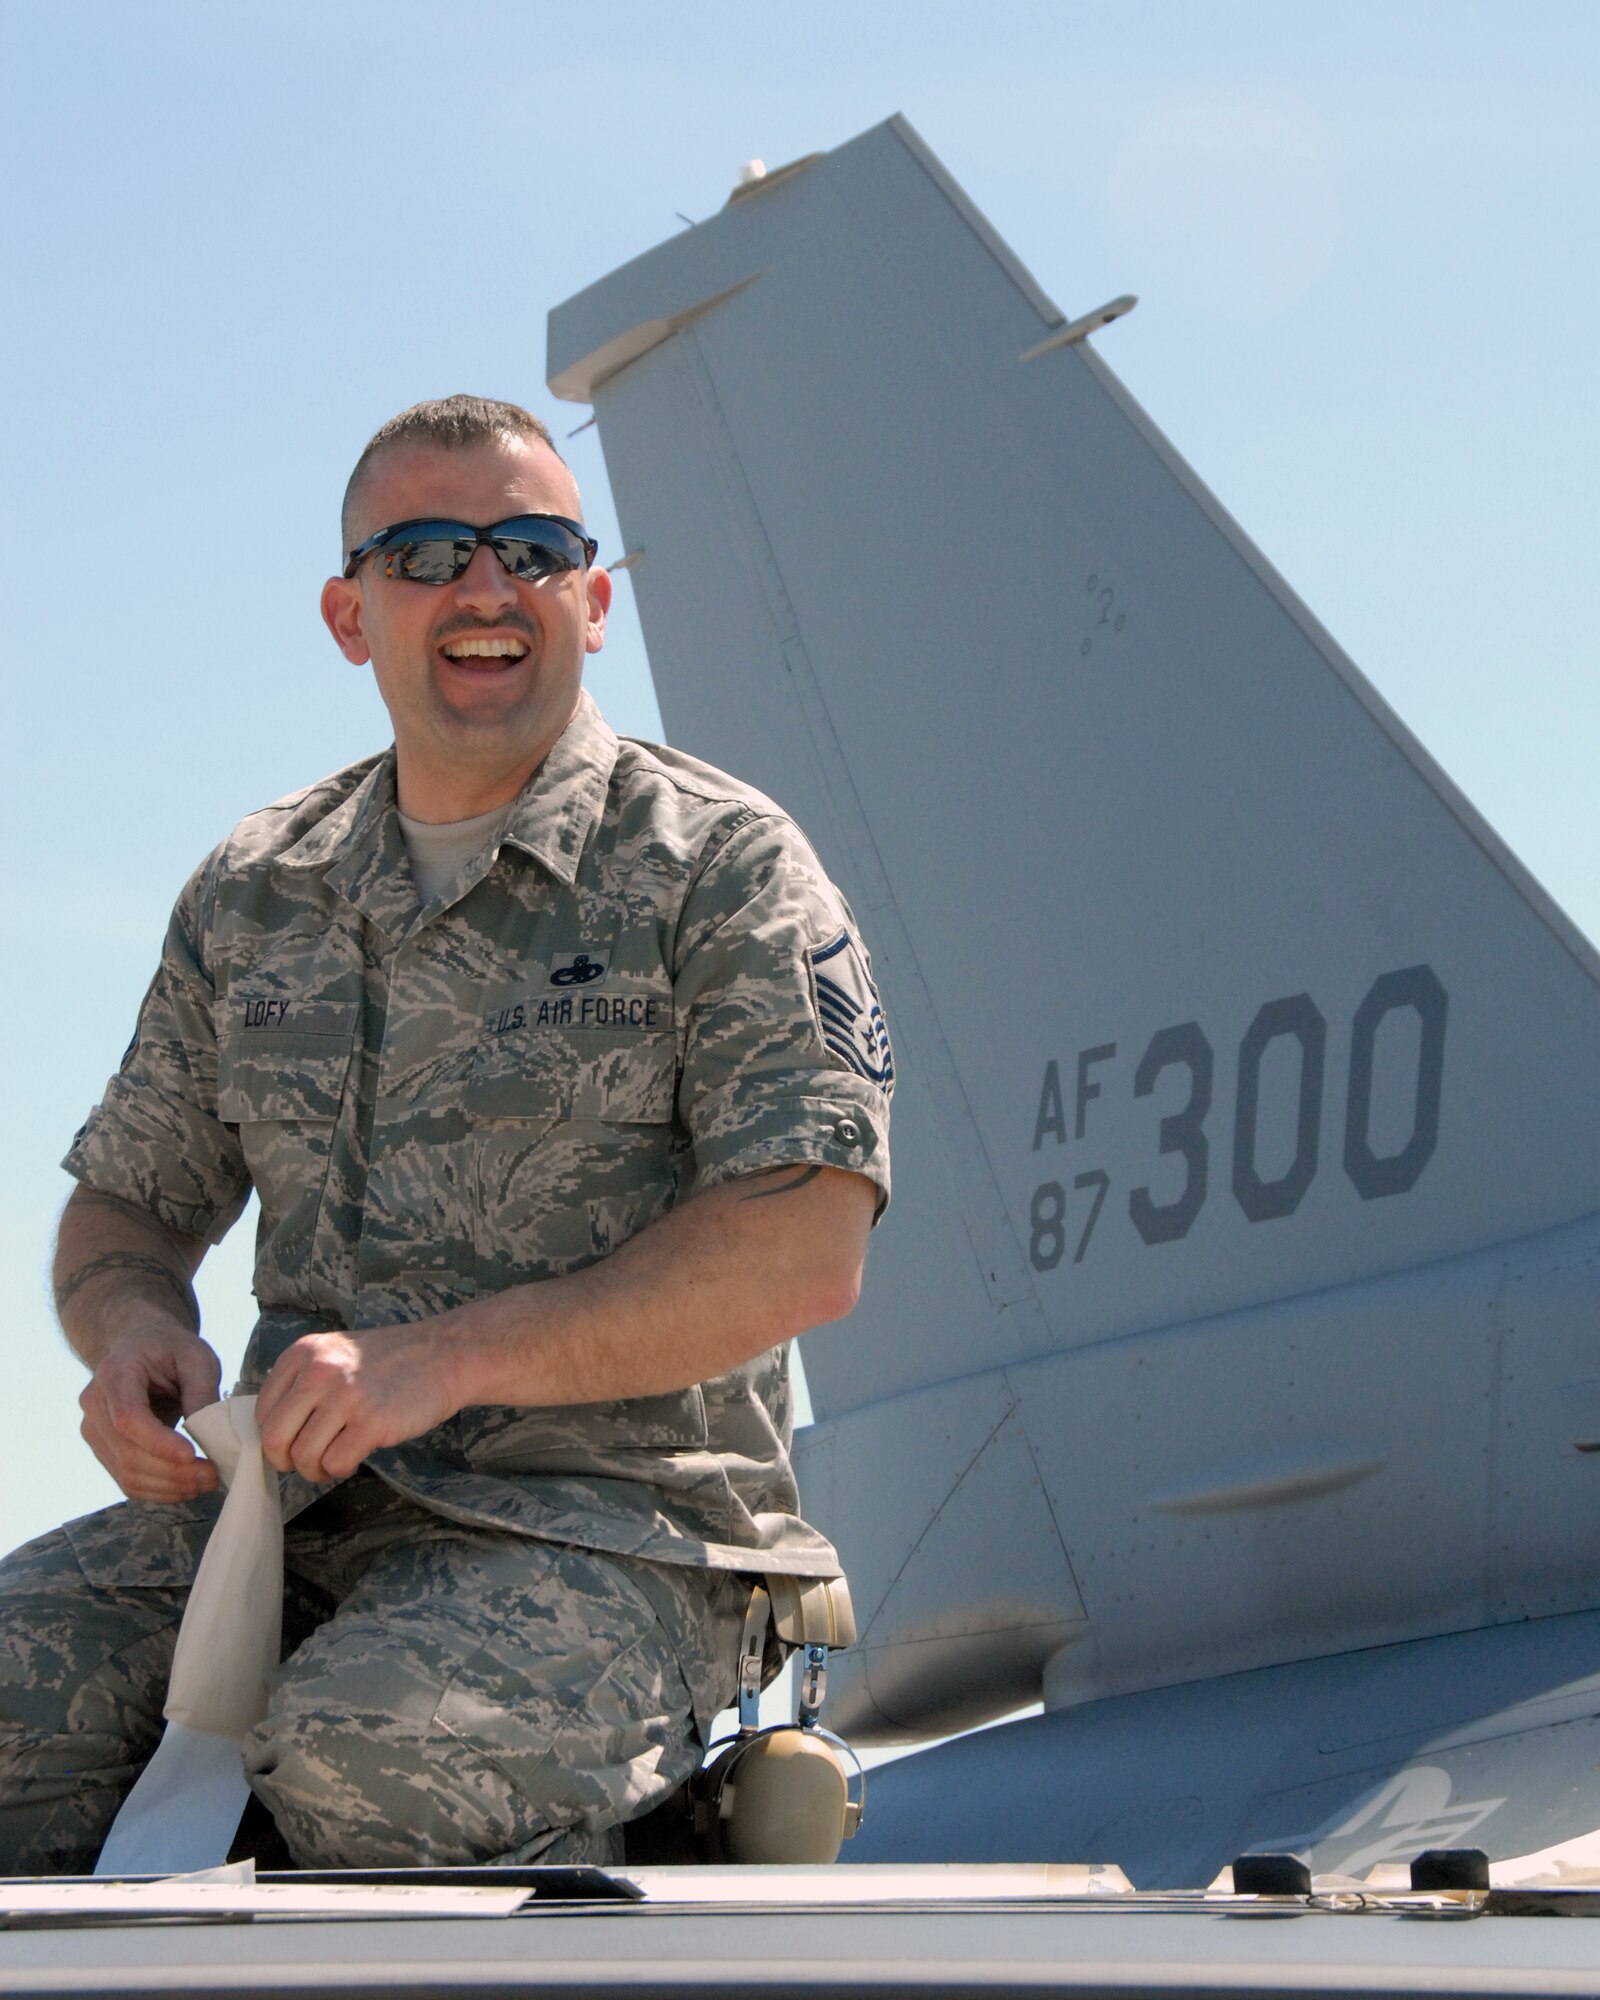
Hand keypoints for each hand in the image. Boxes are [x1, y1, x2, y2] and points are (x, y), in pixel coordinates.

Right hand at [79, 1322, 222, 1501]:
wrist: (140, 1347)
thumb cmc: (171, 1349)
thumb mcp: (196, 1356)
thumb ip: (201, 1390)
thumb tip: (208, 1433)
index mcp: (114, 1374)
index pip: (128, 1418)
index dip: (158, 1442)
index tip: (192, 1455)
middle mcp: (94, 1405)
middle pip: (128, 1452)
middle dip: (173, 1471)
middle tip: (213, 1474)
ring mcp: (94, 1432)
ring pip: (127, 1473)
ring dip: (169, 1486)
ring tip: (206, 1481)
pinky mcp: (104, 1451)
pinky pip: (127, 1481)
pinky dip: (159, 1491)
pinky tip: (187, 1486)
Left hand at [254, 1324, 466, 1483]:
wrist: (445, 1354)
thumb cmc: (390, 1360)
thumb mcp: (336, 1352)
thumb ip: (303, 1382)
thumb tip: (273, 1431)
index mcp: (303, 1353)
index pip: (262, 1412)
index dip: (275, 1436)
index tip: (294, 1442)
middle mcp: (319, 1372)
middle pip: (274, 1438)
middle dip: (286, 1460)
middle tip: (307, 1461)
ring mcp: (345, 1397)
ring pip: (303, 1457)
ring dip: (316, 1470)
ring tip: (334, 1459)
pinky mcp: (371, 1422)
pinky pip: (335, 1463)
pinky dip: (341, 1469)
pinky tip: (355, 1456)